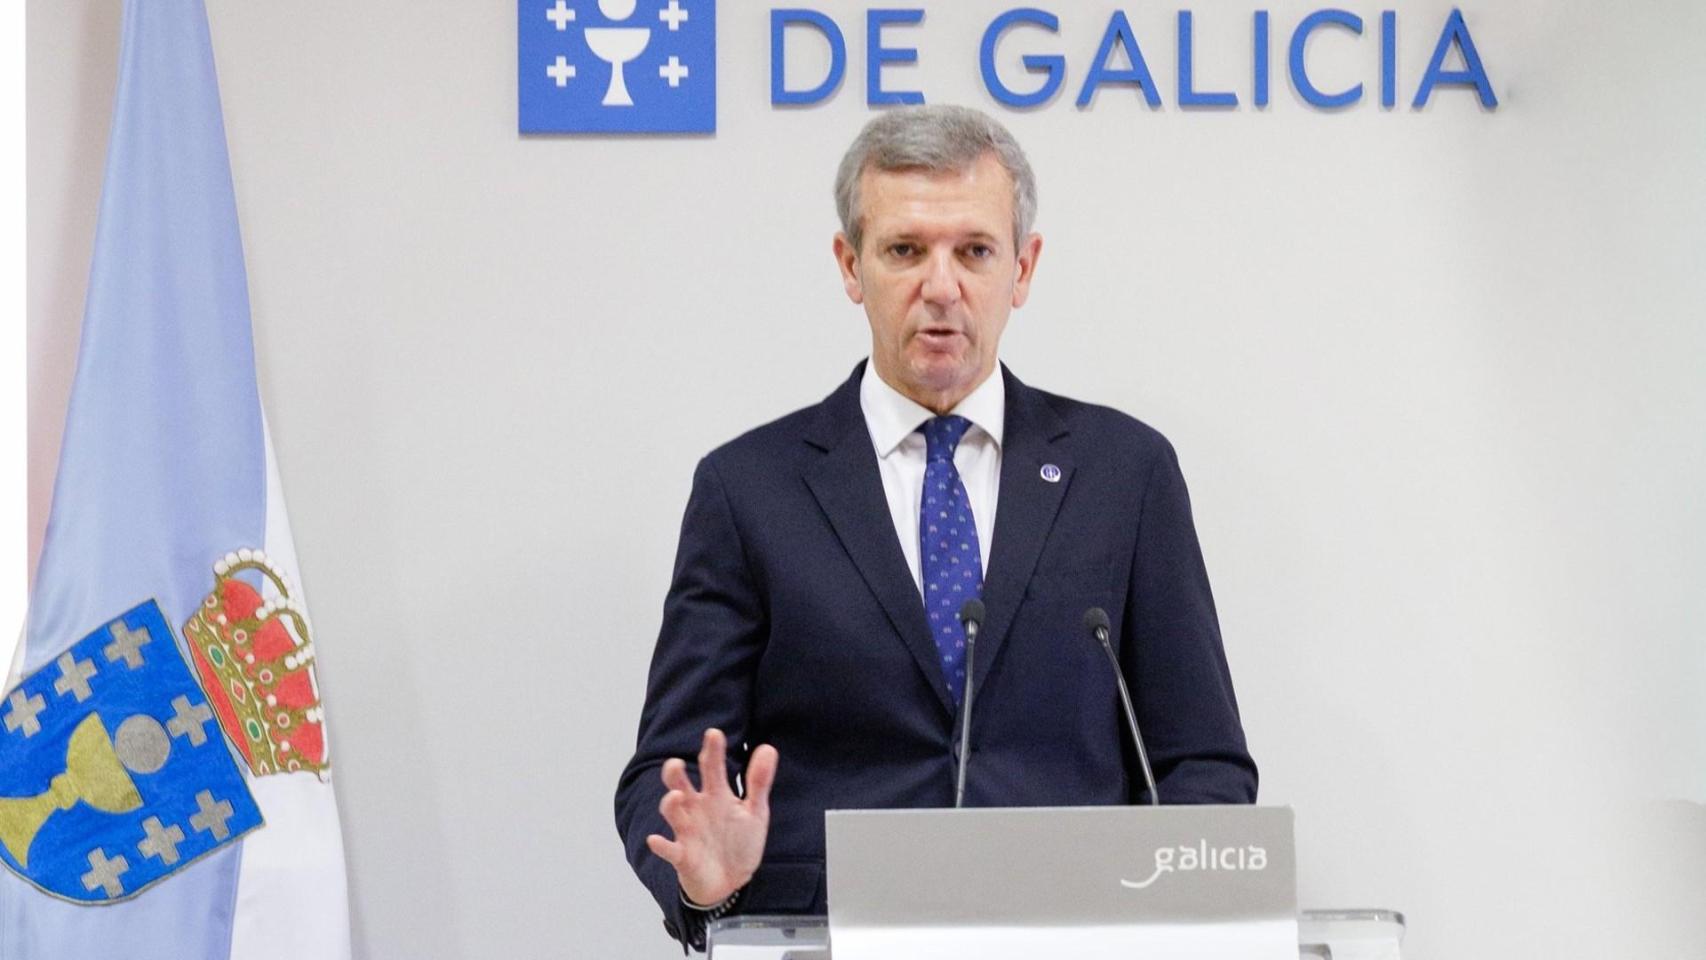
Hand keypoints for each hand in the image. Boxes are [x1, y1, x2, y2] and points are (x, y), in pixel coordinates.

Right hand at [645, 728, 778, 906]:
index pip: (712, 767)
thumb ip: (759, 782)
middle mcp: (697, 808)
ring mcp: (688, 831)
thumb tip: (768, 748)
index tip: (713, 733)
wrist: (732, 881)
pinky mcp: (683, 855)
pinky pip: (669, 849)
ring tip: (676, 796)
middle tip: (676, 763)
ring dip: (670, 804)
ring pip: (671, 812)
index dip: (712, 750)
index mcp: (716, 795)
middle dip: (675, 773)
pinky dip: (661, 845)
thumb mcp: (755, 811)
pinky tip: (655, 840)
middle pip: (681, 784)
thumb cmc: (739, 842)